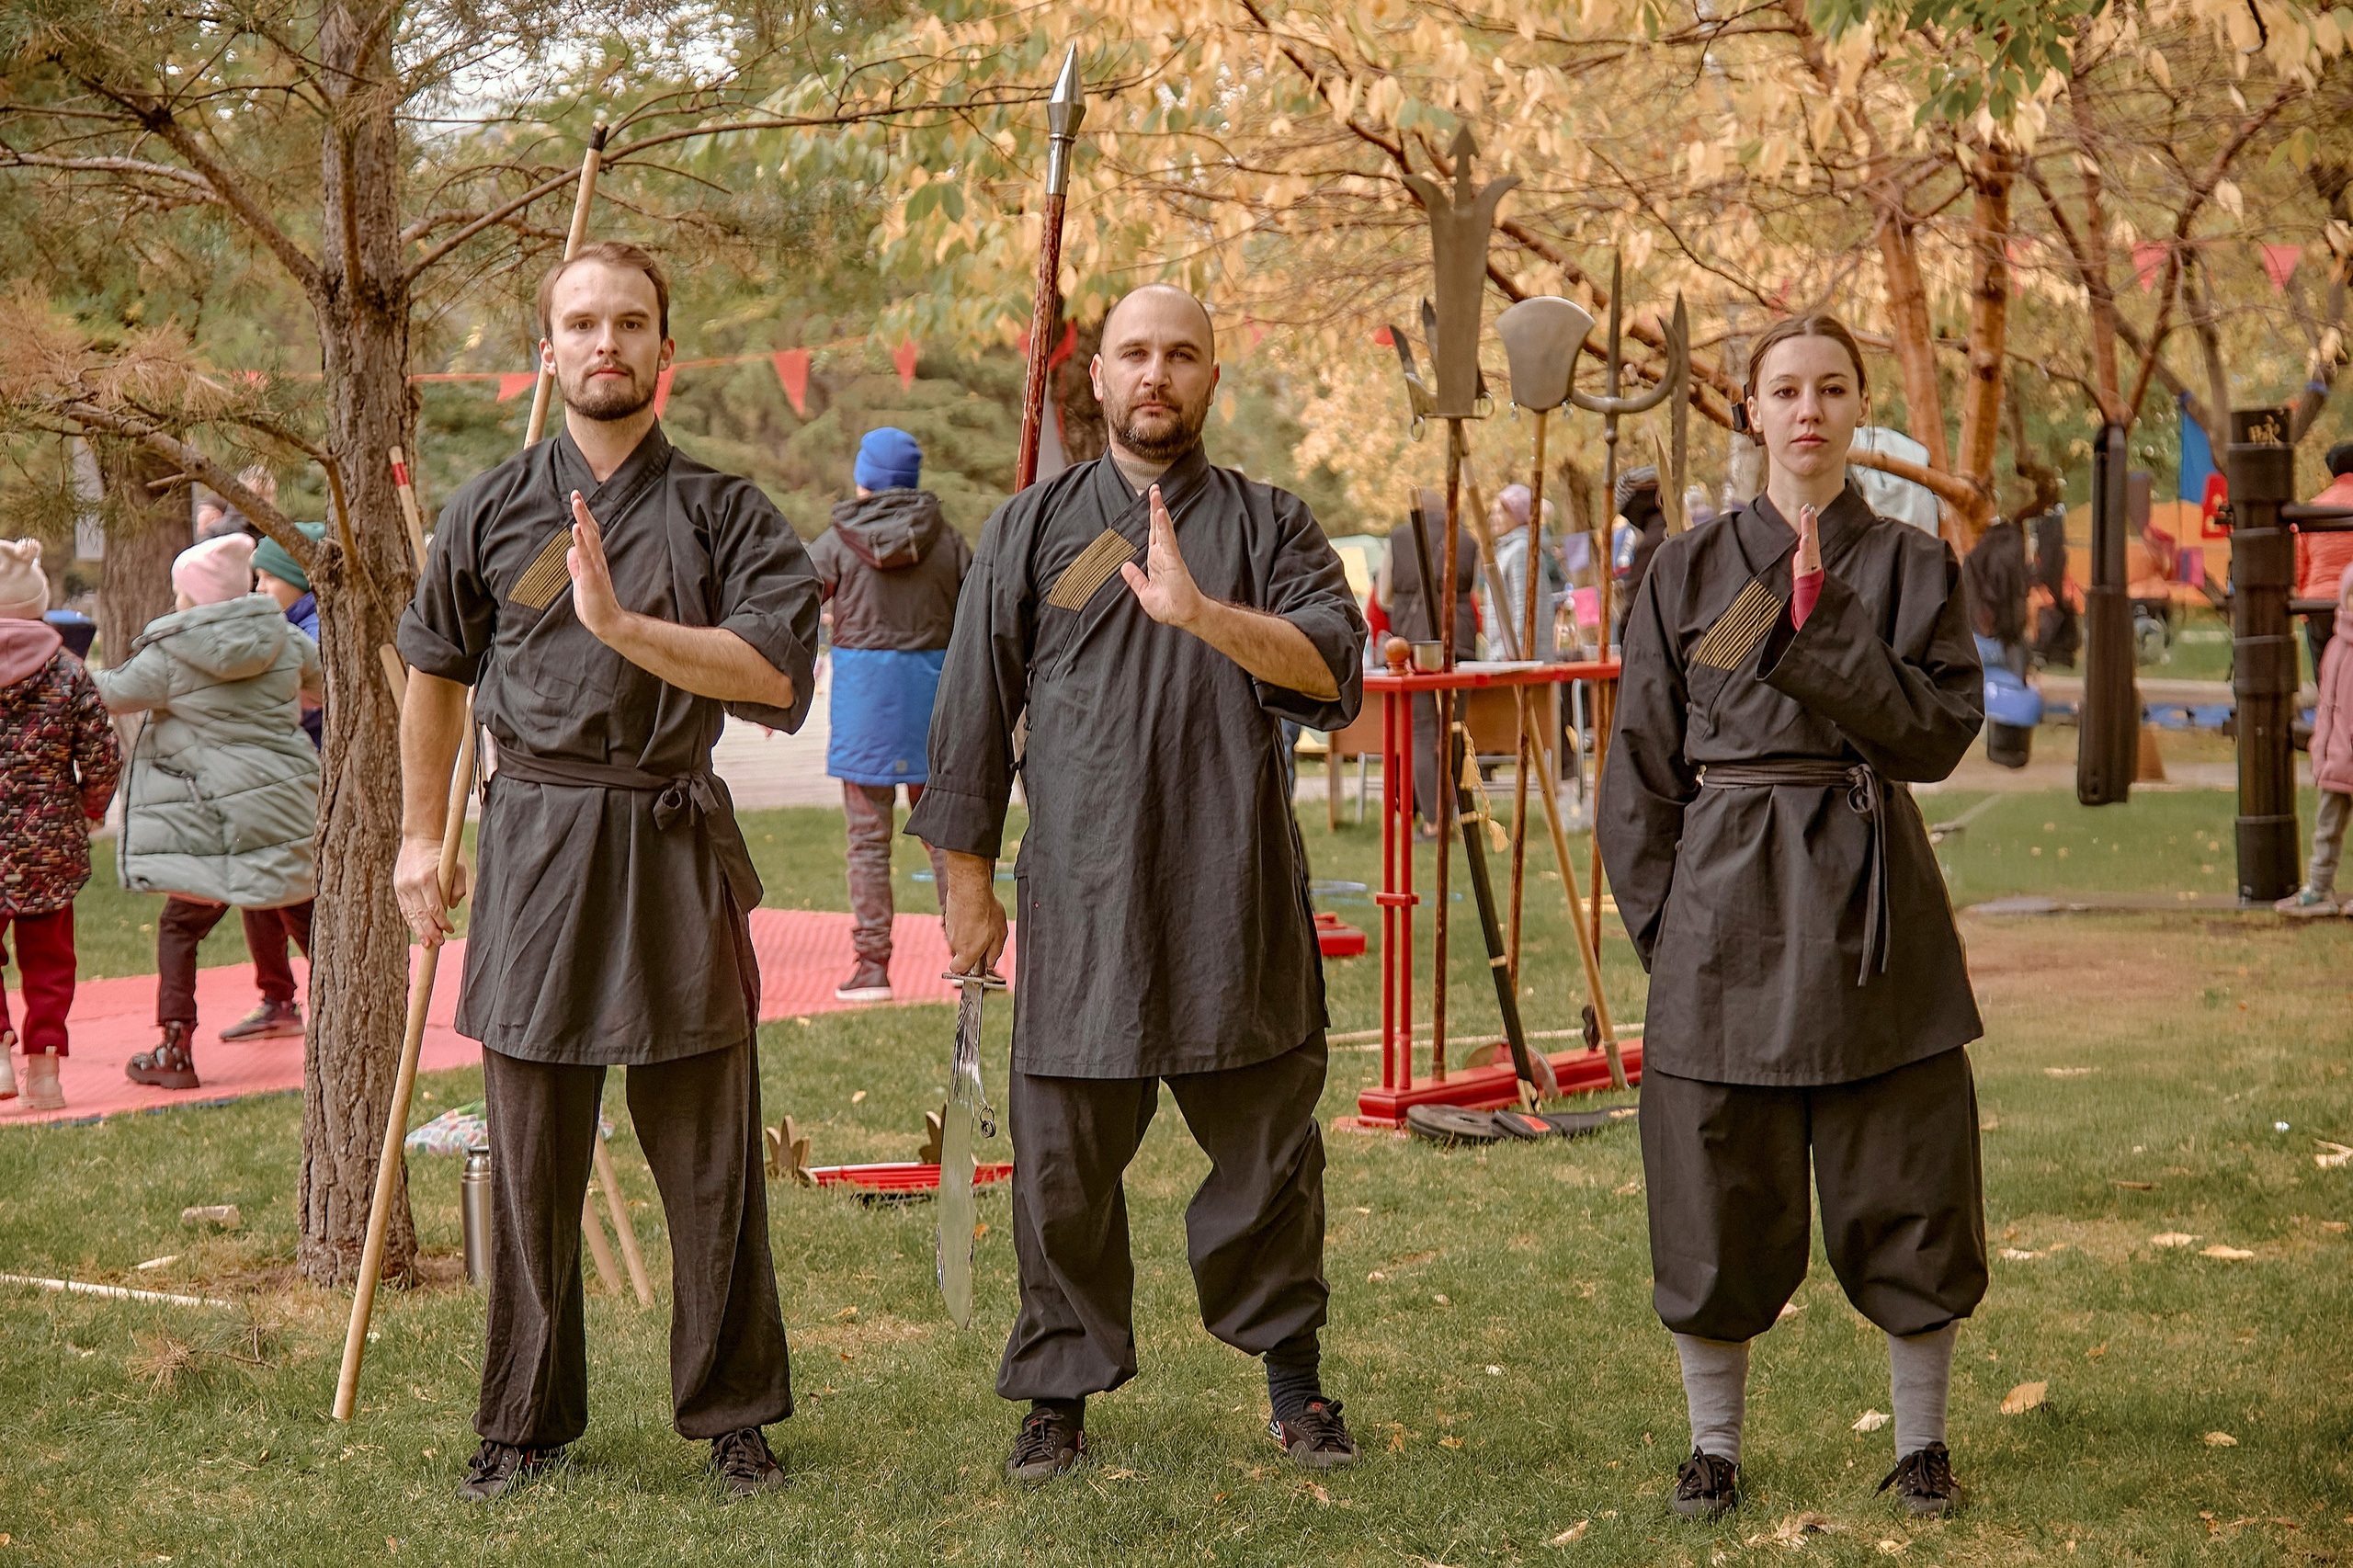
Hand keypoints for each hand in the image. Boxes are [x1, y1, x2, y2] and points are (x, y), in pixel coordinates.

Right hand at [395, 833, 455, 946]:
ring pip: (411, 914)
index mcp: (425, 878)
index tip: (450, 930)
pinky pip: (405, 909)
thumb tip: (451, 907)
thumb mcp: (456, 867)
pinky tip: (418, 931)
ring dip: (419, 930)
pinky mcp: (397, 888)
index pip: (434, 907)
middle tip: (439, 943)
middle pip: (421, 914)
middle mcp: (411, 884)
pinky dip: (411, 921)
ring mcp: (402, 886)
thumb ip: (458, 887)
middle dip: (431, 931)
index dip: (442, 922)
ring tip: (428, 943)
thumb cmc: (442, 856)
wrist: (419, 840)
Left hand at [566, 492, 623, 639]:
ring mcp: (595, 568)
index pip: (588, 534)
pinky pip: (585, 556)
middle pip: (590, 530)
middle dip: (582, 512)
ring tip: (576, 502)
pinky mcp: (591, 578)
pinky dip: (580, 541)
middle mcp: (597, 560)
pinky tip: (575, 528)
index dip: (582, 517)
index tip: (576, 501)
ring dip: (582, 520)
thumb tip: (570, 550)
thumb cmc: (595, 606)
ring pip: (589, 538)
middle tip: (575, 493)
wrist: (607, 624)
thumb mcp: (580, 582)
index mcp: (594, 561)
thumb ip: (575, 565)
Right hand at [942, 852, 1008, 974]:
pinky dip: (965, 922)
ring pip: (959, 938)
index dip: (966, 969)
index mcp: (967, 952)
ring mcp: (949, 930)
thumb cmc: (986, 911)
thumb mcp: (999, 935)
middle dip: (972, 948)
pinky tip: (974, 913)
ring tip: (981, 921)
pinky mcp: (948, 918)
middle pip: (961, 953)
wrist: (970, 890)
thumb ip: (994, 953)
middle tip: (985, 937)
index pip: (958, 970)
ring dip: (969, 934)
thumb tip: (990, 963)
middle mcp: (955, 944)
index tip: (976, 963)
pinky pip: (957, 926)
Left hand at [1119, 484, 1203, 626]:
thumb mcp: (1144, 593)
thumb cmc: (1168, 607)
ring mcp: (1168, 555)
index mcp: (1156, 561)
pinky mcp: (1173, 559)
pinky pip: (1167, 539)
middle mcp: (1162, 554)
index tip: (1150, 503)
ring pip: (1162, 527)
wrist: (1182, 616)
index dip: (1151, 519)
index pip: (1152, 534)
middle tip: (1154, 488)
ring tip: (1155, 491)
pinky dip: (1163, 525)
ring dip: (1158, 509)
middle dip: (1155, 506)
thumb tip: (1125, 566)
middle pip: (1157, 525)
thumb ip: (1135, 579)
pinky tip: (1160, 511)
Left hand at [1794, 504, 1822, 576]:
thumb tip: (1803, 539)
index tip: (1809, 508)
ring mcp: (1810, 556)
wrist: (1809, 587)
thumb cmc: (1805, 572)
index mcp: (1811, 548)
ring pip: (1809, 539)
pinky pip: (1805, 553)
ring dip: (1808, 527)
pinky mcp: (1805, 564)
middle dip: (1809, 519)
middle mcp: (1812, 550)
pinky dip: (1806, 545)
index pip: (1811, 531)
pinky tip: (1806, 536)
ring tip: (1807, 516)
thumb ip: (1803, 547)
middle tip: (1808, 507)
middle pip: (1811, 532)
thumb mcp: (1802, 556)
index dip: (1811, 520)